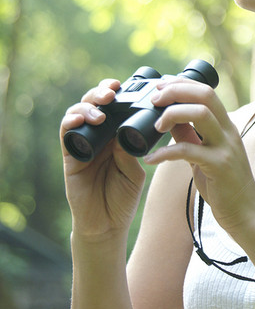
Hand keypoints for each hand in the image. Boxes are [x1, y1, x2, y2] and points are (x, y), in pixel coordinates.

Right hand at [60, 80, 146, 240]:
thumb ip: (129, 151)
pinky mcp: (71, 156)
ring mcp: (84, 144)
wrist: (106, 223)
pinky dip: (71, 123)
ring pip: (79, 113)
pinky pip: (67, 134)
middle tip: (112, 92)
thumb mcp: (134, 170)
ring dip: (88, 106)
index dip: (121, 94)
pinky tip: (79, 121)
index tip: (131, 85)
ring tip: (100, 112)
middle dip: (102, 93)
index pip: (117, 107)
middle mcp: (101, 135)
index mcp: (119, 135)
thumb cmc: (123, 196)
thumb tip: (123, 132)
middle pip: (97, 104)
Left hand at [143, 80, 254, 234]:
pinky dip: (165, 152)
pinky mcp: (219, 165)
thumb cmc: (224, 185)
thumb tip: (168, 118)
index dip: (181, 84)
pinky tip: (151, 159)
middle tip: (154, 99)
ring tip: (155, 126)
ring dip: (172, 114)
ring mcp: (226, 147)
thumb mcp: (205, 155)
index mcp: (226, 126)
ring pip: (201, 114)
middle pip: (205, 94)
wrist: (246, 213)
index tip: (159, 86)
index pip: (205, 91)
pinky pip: (188, 151)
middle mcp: (228, 131)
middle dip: (176, 91)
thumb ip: (189, 135)